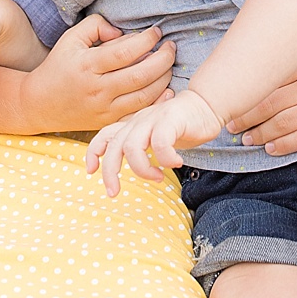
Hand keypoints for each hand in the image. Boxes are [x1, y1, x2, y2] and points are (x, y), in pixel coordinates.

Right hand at [22, 15, 174, 131]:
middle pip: (140, 75)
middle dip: (163, 59)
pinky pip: (138, 112)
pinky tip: (166, 89)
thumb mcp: (70, 39)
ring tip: (169, 64)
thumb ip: (96, 26)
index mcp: (87, 64)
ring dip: (164, 79)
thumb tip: (123, 31)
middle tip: (171, 47)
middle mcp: (97, 88)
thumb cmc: (58, 67)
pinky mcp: (108, 121)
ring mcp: (104, 108)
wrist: (39, 104)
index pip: (125, 51)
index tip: (156, 32)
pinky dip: (157, 102)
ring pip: (144, 96)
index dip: (147, 40)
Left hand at [85, 88, 222, 195]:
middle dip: (109, 172)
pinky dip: (165, 158)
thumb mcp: (153, 136)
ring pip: (132, 147)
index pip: (104, 135)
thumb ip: (141, 147)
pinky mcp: (170, 120)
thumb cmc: (180, 126)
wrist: (205, 104)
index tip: (91, 171)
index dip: (93, 152)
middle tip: (113, 192)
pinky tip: (176, 163)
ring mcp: (153, 119)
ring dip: (142, 169)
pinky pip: (160, 143)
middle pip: (114, 146)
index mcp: (132, 125)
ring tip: (158, 177)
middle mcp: (138, 122)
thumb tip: (131, 168)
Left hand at [230, 32, 296, 154]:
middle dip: (246, 117)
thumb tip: (275, 49)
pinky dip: (285, 144)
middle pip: (269, 104)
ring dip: (261, 133)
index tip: (230, 101)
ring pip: (283, 123)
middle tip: (230, 125)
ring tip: (246, 139)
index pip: (267, 82)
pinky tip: (271, 148)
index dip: (245, 95)